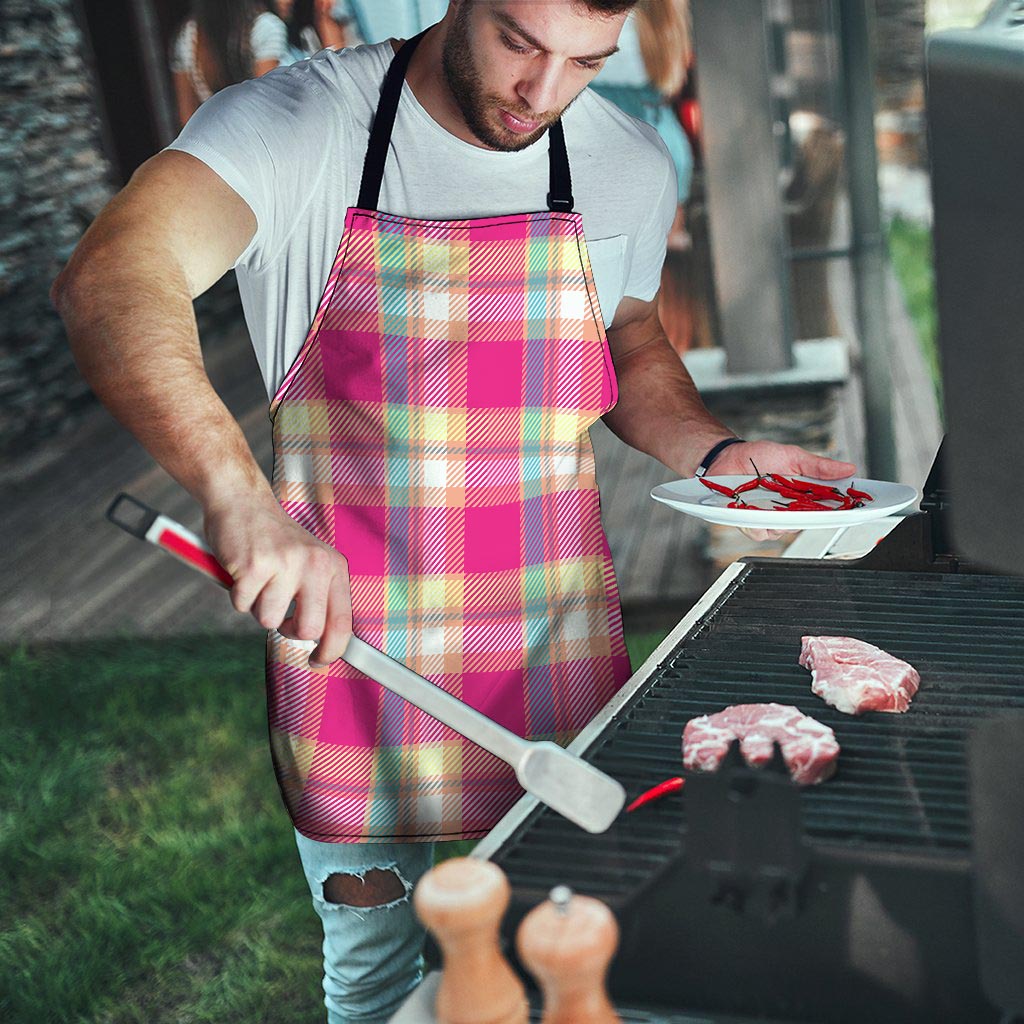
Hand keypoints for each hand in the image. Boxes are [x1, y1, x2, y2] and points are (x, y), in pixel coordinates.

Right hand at [203, 494, 351, 669]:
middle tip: (279, 614)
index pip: (342, 621)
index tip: (319, 662)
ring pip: (269, 620)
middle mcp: (315, 564)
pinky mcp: (254, 565)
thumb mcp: (310, 562)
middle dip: (289, 630)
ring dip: (258, 607)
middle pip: (308, 630)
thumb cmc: (275, 540)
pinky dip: (237, 594)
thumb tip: (324, 644)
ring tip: (259, 579)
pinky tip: (242, 571)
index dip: (332, 650)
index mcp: (333, 566)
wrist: (242, 501)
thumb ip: (319, 597)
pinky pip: (242, 605)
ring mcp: (285, 564)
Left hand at [707, 440, 856, 542]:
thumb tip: (848, 468)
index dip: (843, 511)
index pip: (829, 508)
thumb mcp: (793, 456)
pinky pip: (760, 532)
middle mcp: (790, 510)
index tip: (856, 509)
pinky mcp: (751, 523)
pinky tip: (752, 508)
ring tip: (770, 499)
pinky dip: (757, 522)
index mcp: (804, 495)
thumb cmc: (759, 457)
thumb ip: (819, 466)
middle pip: (808, 523)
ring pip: (784, 531)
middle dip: (810, 515)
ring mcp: (771, 518)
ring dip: (779, 518)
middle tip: (804, 502)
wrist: (727, 458)